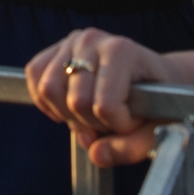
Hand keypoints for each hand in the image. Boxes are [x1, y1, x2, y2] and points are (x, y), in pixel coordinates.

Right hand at [25, 28, 178, 166]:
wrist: (157, 78)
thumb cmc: (159, 104)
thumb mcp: (156, 130)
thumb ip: (131, 148)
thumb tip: (95, 154)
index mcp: (122, 51)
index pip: (105, 106)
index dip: (119, 126)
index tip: (134, 119)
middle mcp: (93, 39)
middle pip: (75, 101)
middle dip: (92, 124)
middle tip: (112, 121)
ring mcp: (72, 40)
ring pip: (48, 89)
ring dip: (67, 114)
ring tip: (90, 115)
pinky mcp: (56, 47)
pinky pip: (34, 74)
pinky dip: (45, 99)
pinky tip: (67, 107)